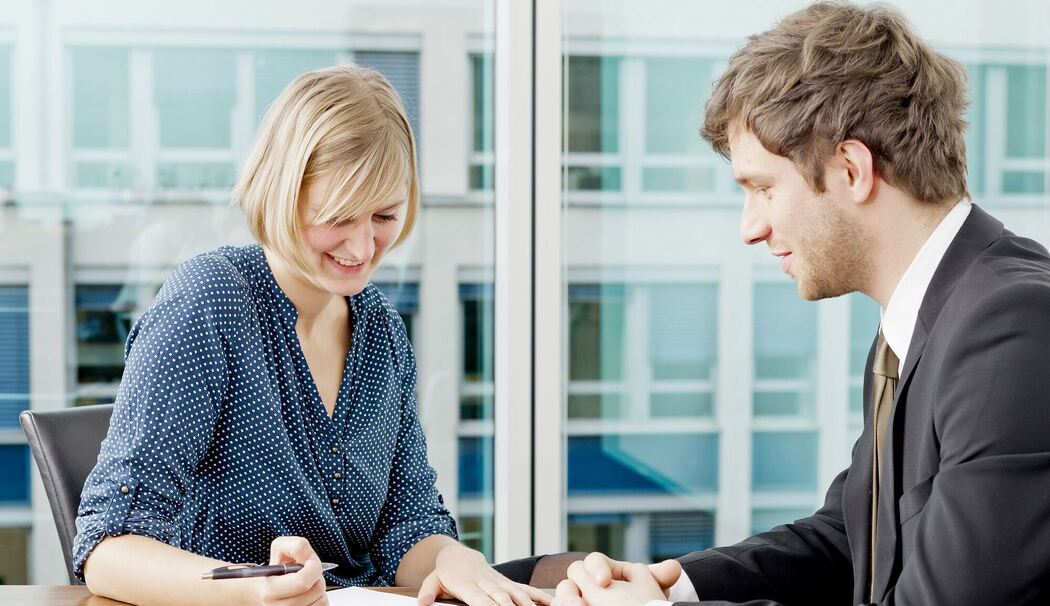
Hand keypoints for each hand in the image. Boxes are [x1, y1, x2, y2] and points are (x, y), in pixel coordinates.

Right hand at [248, 536, 328, 605]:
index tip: (310, 562)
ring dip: (319, 588)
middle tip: (310, 572)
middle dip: (317, 576)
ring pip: (322, 600)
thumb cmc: (276, 568)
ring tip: (308, 583)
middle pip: (316, 589)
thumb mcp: (280, 547)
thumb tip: (309, 559)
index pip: (302, 582)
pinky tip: (309, 594)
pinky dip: (320, 598)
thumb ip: (297, 547)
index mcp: (270, 590)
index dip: (313, 568)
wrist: (266, 590)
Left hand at [417, 544, 552, 605]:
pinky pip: (525, 588)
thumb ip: (428, 591)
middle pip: (503, 598)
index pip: (481, 600)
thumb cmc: (445, 574)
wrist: (459, 556)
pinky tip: (552, 604)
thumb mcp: (433, 581)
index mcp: (468, 585)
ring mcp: (499, 581)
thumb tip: (421, 602)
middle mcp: (486, 582)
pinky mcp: (507, 582)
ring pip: (518, 593)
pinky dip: (539, 596)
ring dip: (529, 605)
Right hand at [554, 553, 680, 605]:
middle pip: (571, 577)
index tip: (604, 581)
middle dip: (576, 588)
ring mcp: (579, 599)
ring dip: (566, 601)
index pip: (592, 561)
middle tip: (584, 603)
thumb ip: (658, 576)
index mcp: (604, 570)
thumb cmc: (641, 600)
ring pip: (562, 596)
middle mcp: (586, 584)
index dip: (596, 568)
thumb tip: (674, 567)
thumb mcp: (650, 587)